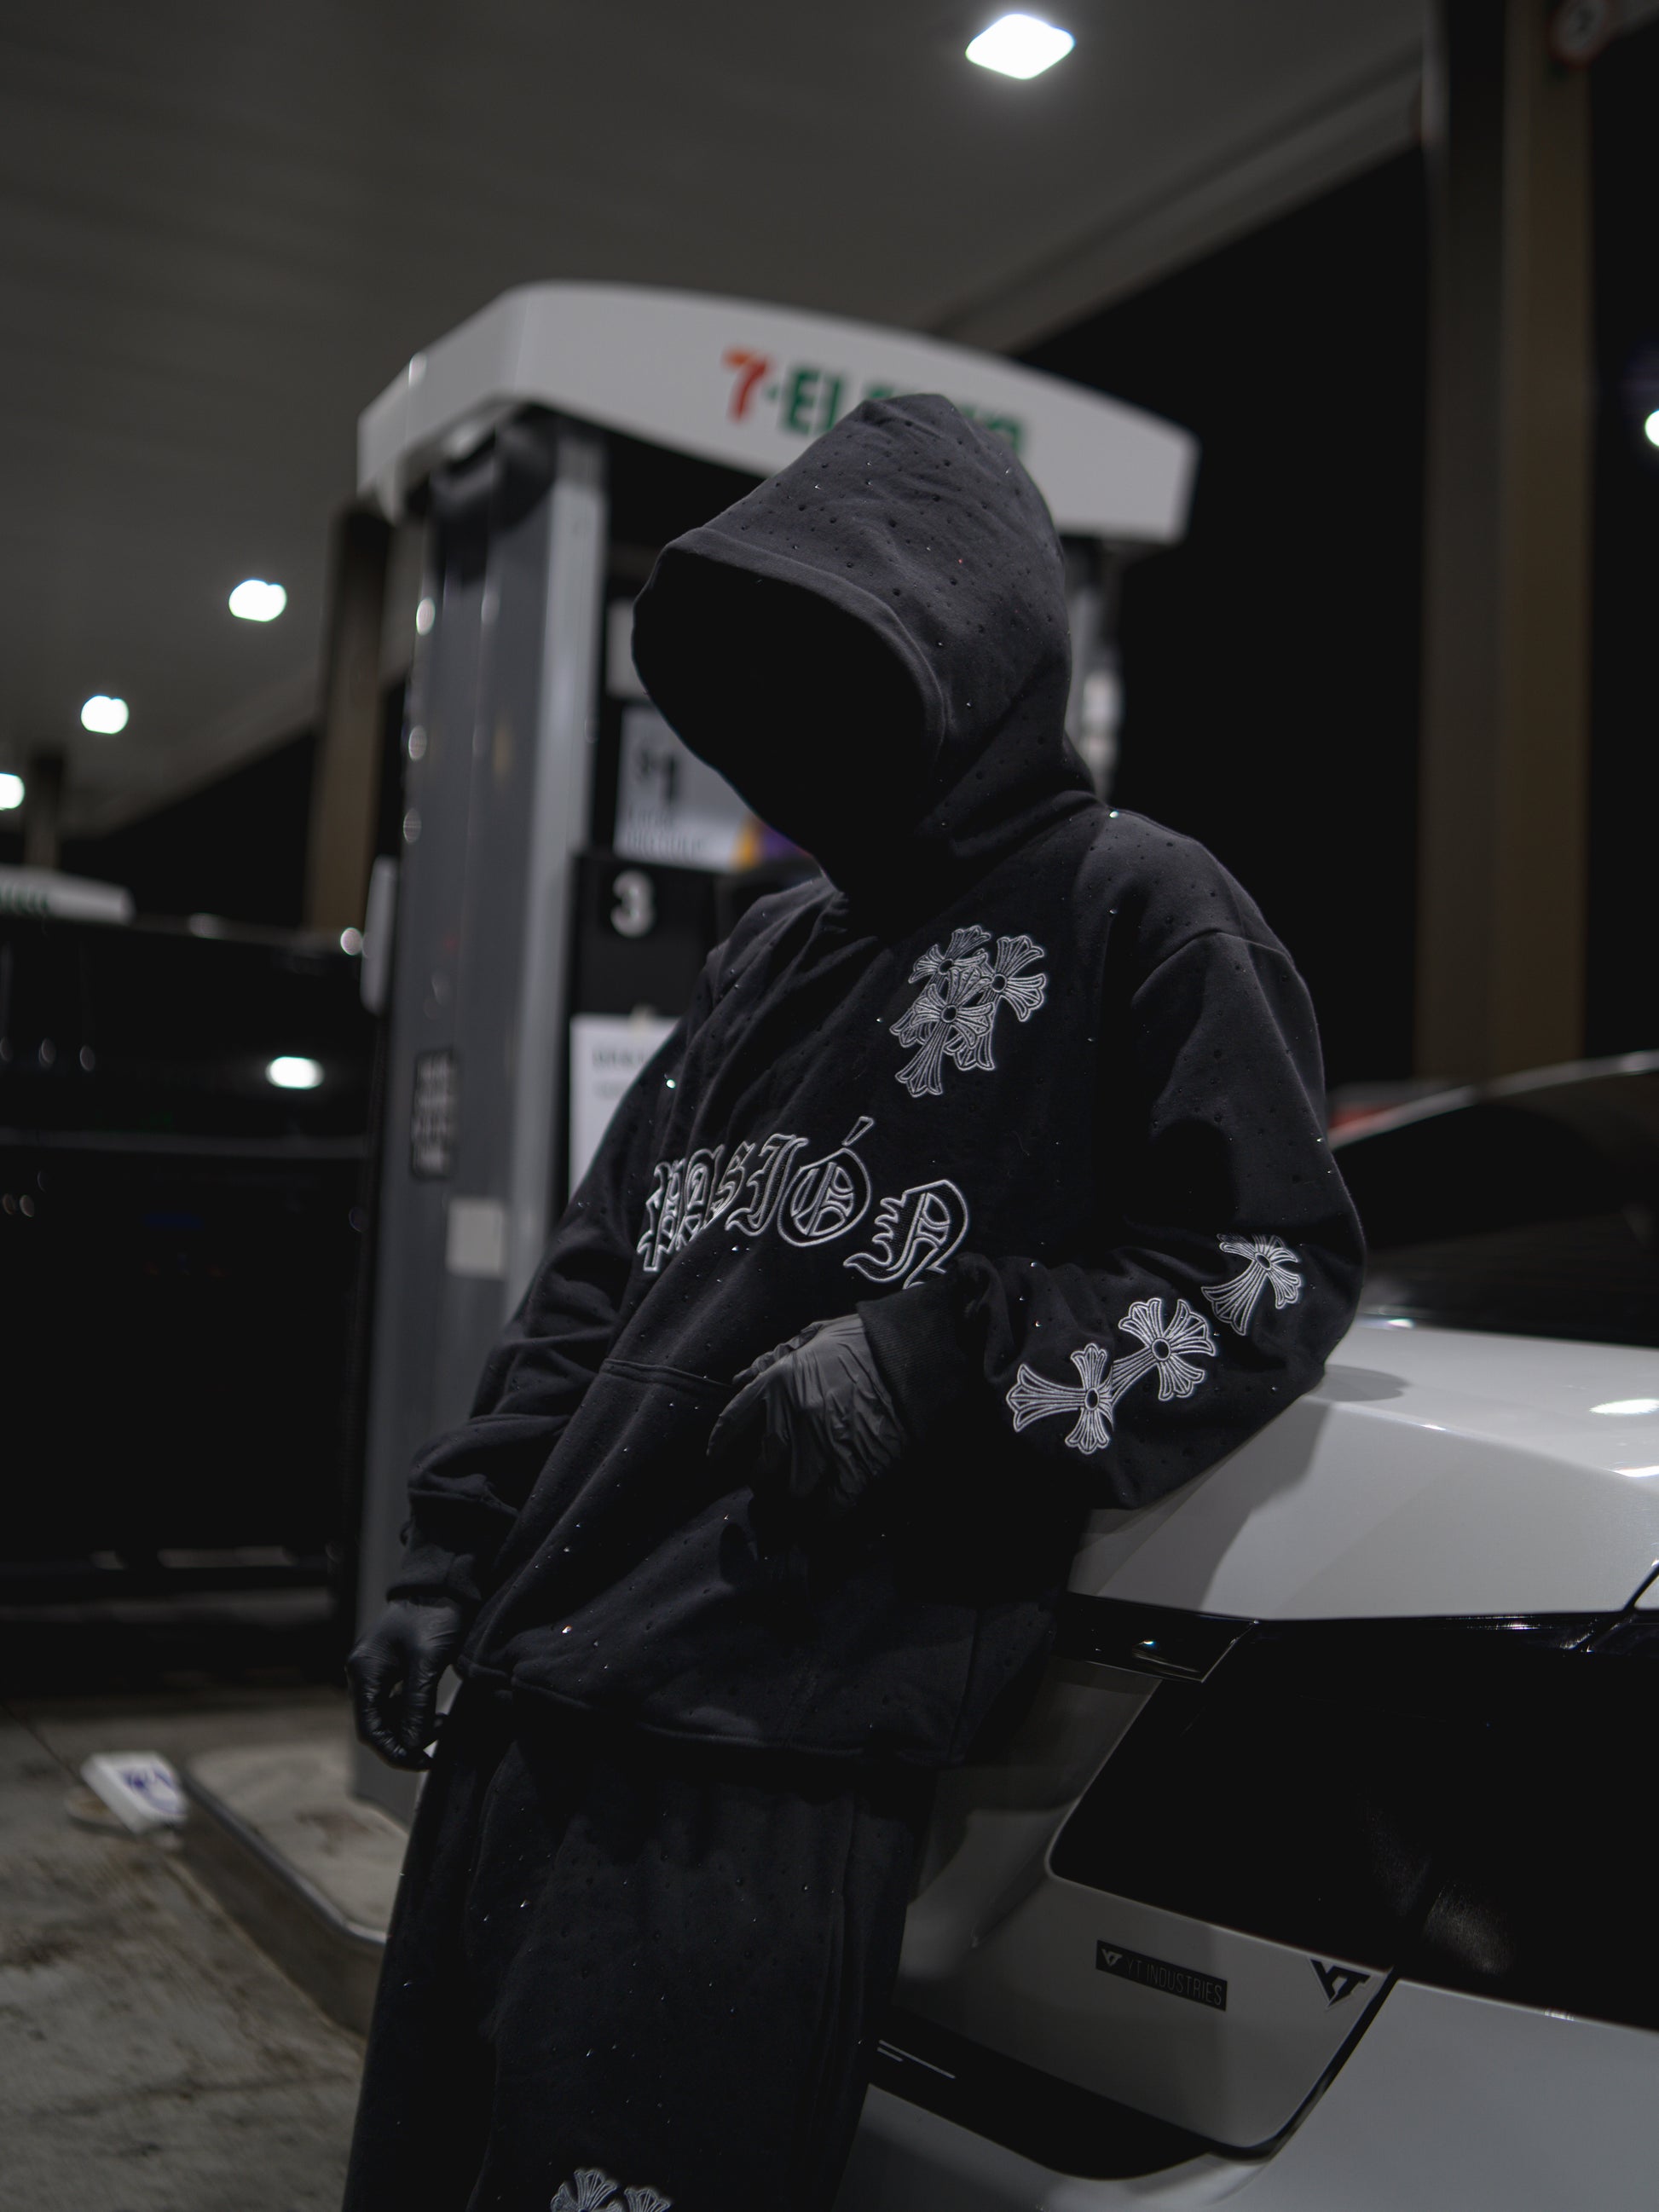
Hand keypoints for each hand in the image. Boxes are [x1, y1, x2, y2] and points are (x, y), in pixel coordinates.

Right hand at [346, 1596, 469, 1769]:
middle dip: (404, 1741)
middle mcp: (363, 1674)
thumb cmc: (435, 1618)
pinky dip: (413, 1714)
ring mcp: (375, 1671)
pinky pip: (395, 1703)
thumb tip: (412, 1747)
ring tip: (441, 1724)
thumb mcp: (428, 1663)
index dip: (394, 1752)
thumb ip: (417, 1705)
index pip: (370, 1729)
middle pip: (376, 1726)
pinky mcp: (390, 1668)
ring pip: (387, 1717)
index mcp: (364, 1673)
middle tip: (435, 1746)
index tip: (422, 1761)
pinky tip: (434, 1714)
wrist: (443, 1584)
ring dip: (410, 1728)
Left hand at [707, 1314, 905, 1529]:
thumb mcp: (814, 1335)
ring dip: (793, 1504)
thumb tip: (741, 1377)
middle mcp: (793, 1418)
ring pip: (794, 1493)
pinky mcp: (855, 1467)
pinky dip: (826, 1518)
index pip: (734, 1420)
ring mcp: (824, 1446)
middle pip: (762, 1468)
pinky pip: (832, 1506)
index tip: (716, 1458)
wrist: (910, 1354)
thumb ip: (777, 1356)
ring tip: (794, 1509)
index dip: (721, 1444)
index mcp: (779, 1382)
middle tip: (766, 1489)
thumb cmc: (864, 1341)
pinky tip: (824, 1520)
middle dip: (761, 1484)